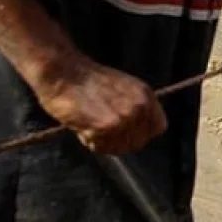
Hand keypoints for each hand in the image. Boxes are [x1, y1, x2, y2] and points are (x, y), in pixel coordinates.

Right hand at [34, 57, 166, 154]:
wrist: (64, 73)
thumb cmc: (89, 81)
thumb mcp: (125, 88)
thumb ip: (136, 108)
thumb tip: (138, 131)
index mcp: (147, 96)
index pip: (158, 129)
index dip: (141, 134)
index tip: (126, 133)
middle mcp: (139, 107)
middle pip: (138, 142)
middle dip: (120, 142)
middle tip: (102, 132)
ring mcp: (124, 117)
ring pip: (119, 148)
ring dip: (104, 143)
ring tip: (90, 127)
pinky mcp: (105, 126)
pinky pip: (101, 146)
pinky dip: (90, 141)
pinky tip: (82, 128)